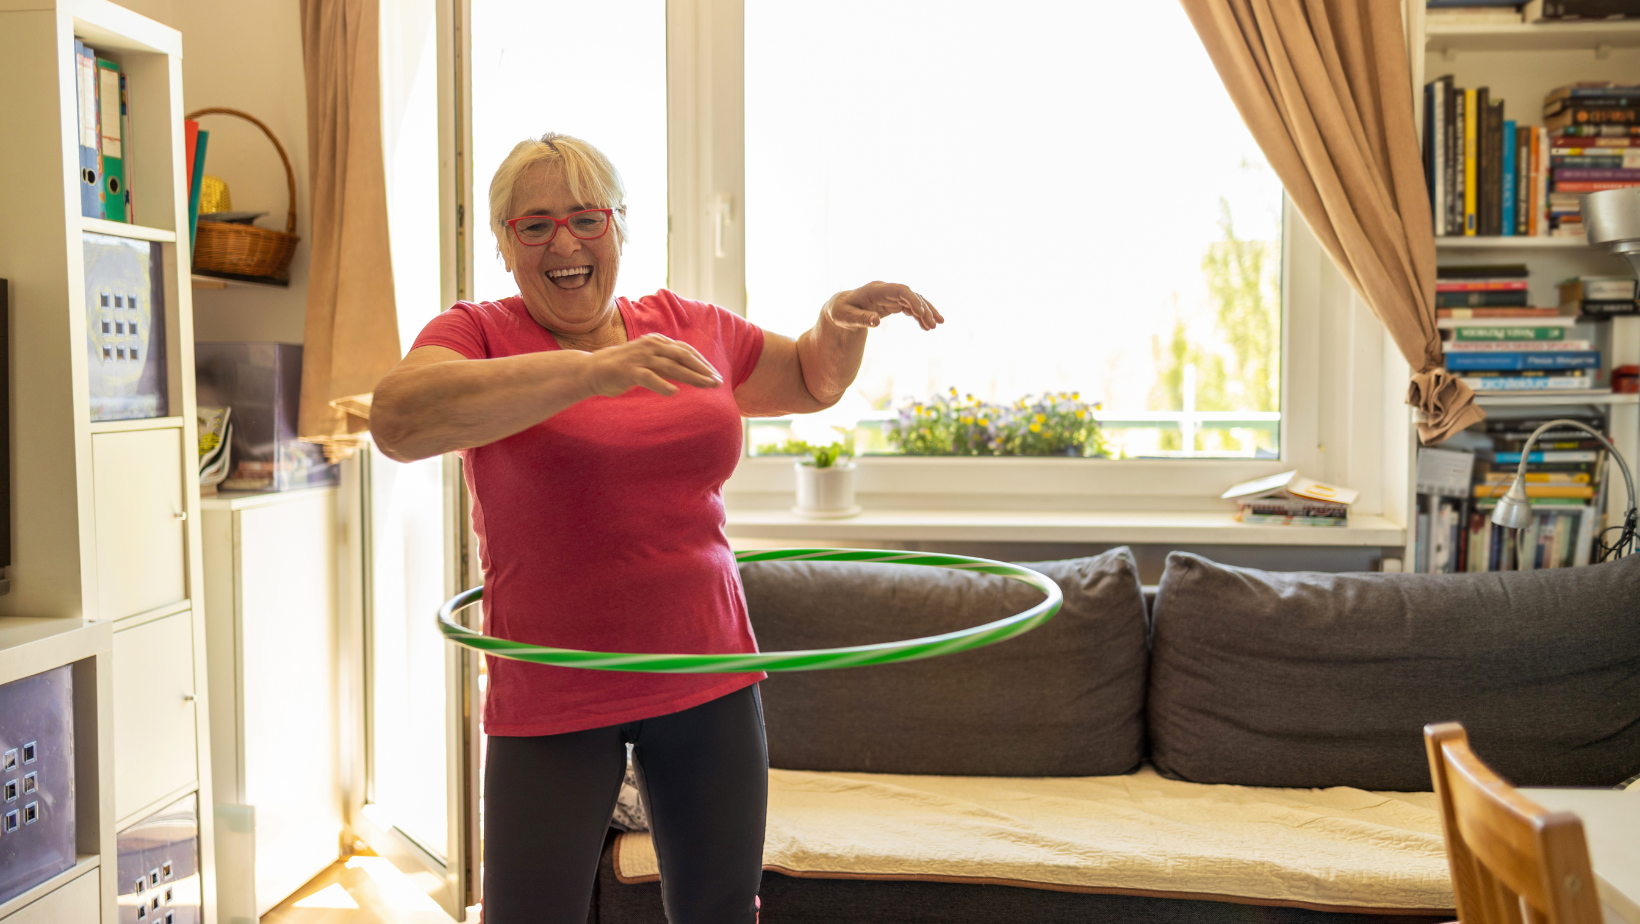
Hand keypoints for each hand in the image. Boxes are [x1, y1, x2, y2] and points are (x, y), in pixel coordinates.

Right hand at [580, 333, 722, 397]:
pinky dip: (661, 384)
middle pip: (683, 357)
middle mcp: (651, 346)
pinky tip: (674, 392)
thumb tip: (687, 370)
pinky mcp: (628, 370)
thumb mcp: (648, 361)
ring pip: (670, 366)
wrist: (592, 369)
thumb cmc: (624, 367)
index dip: (702, 363)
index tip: (716, 376)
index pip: (685, 351)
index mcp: (657, 342)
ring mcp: (639, 357)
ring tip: (706, 386)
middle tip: (718, 382)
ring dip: (691, 377)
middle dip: (702, 370)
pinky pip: (648, 377)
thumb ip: (665, 362)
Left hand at [824, 282, 944, 331]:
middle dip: (923, 308)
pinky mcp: (892, 303)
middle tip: (933, 324)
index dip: (912, 299)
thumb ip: (860, 319)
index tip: (922, 313)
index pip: (900, 290)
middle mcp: (886, 290)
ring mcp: (890, 296)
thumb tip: (876, 322)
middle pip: (910, 295)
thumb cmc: (840, 312)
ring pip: (913, 301)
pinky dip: (919, 316)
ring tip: (936, 326)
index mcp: (875, 290)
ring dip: (925, 312)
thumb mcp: (845, 317)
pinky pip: (909, 308)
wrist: (839, 307)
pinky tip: (926, 327)